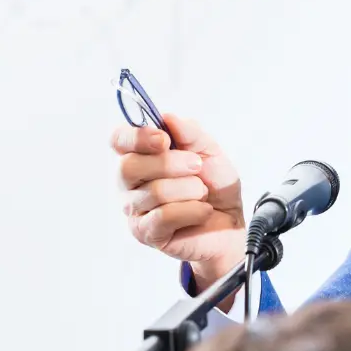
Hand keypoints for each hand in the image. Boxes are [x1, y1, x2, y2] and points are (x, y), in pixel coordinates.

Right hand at [114, 115, 245, 286]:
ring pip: (154, 192)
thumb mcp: (209, 151)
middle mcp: (129, 182)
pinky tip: (203, 211)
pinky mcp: (146, 233)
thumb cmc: (215, 186)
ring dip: (190, 189)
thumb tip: (167, 117)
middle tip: (197, 166)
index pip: (118, 140)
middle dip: (169, 164)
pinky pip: (164, 216)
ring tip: (203, 193)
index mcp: (139, 155)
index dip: (137, 137)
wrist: (231, 223)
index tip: (164, 139)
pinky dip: (193, 210)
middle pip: (129, 167)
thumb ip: (189, 132)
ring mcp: (135, 210)